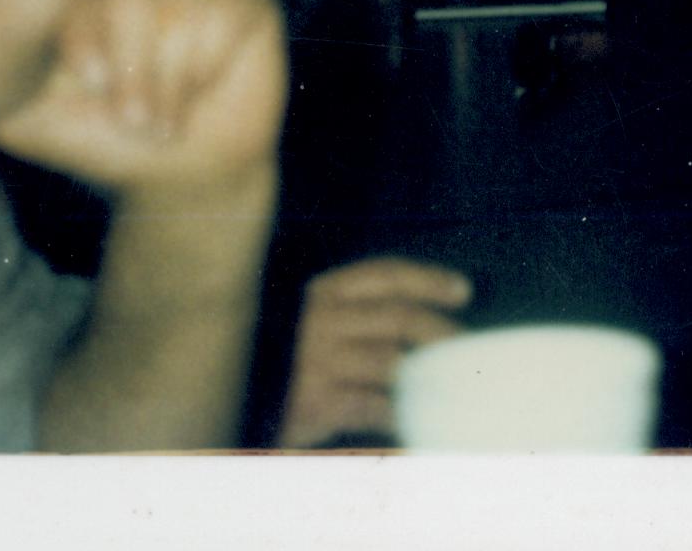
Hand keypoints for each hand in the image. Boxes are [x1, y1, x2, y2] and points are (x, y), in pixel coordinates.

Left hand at [0, 0, 287, 194]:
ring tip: (169, 115)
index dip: (87, 44)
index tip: (91, 88)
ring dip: (172, 81)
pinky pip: (226, 12)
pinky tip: (207, 84)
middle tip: (137, 119)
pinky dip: (210, 64)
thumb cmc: (111, 142)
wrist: (186, 172)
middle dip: (134, 72)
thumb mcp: (38, 122)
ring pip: (181, 5)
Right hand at [277, 257, 473, 447]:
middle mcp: (320, 321)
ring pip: (392, 363)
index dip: (429, 279)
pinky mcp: (313, 404)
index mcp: (320, 293)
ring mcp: (316, 362)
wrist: (224, 398)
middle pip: (400, 317)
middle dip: (442, 332)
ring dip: (428, 375)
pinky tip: (414, 417)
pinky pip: (373, 407)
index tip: (464, 290)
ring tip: (449, 384)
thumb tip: (415, 321)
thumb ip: (352, 314)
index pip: (386, 274)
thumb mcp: (306, 322)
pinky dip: (400, 413)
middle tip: (466, 348)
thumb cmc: (277, 362)